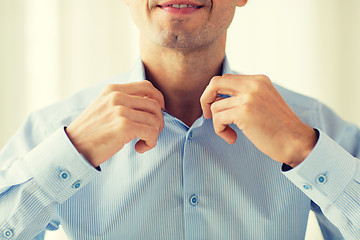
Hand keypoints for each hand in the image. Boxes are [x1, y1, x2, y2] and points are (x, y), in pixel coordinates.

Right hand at [66, 81, 164, 166]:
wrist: (72, 149)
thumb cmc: (90, 133)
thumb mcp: (104, 108)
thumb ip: (123, 102)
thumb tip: (151, 105)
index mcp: (113, 90)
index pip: (147, 87)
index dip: (159, 100)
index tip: (157, 114)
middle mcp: (117, 97)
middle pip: (155, 105)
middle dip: (158, 122)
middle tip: (150, 134)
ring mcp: (120, 111)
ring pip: (156, 120)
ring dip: (154, 135)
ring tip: (142, 143)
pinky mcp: (124, 126)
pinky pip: (151, 133)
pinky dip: (150, 143)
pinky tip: (139, 148)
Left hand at [200, 74, 317, 167]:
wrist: (296, 142)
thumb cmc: (279, 127)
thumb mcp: (263, 102)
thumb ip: (245, 95)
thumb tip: (218, 99)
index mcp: (258, 80)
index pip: (226, 79)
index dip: (215, 93)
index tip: (216, 107)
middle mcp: (253, 84)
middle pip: (214, 83)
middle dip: (205, 99)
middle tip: (207, 114)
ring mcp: (248, 97)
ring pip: (215, 106)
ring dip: (218, 123)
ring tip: (231, 133)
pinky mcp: (244, 112)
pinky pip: (218, 119)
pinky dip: (220, 130)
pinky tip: (232, 138)